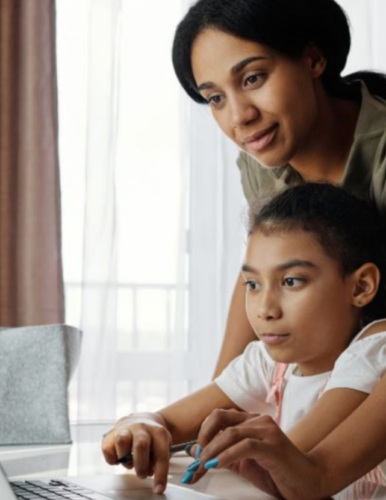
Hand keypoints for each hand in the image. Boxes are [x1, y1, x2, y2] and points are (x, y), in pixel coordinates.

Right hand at [101, 412, 171, 493]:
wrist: (142, 419)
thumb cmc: (152, 437)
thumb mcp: (162, 445)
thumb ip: (158, 460)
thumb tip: (152, 476)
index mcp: (157, 432)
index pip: (160, 454)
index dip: (160, 474)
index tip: (159, 488)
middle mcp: (141, 428)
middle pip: (140, 445)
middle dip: (141, 466)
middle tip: (142, 474)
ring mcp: (125, 429)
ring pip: (122, 441)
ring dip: (125, 459)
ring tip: (130, 462)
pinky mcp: (110, 434)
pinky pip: (107, 449)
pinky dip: (112, 459)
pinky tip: (119, 458)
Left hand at [188, 411, 326, 499]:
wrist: (309, 483)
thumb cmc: (277, 473)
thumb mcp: (244, 464)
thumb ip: (223, 455)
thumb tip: (195, 452)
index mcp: (251, 421)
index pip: (219, 416)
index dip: (203, 432)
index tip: (194, 453)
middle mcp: (259, 420)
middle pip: (221, 418)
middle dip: (203, 438)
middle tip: (196, 459)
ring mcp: (267, 431)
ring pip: (230, 432)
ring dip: (211, 450)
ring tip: (203, 466)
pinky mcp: (273, 446)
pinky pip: (244, 446)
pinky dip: (226, 456)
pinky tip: (217, 465)